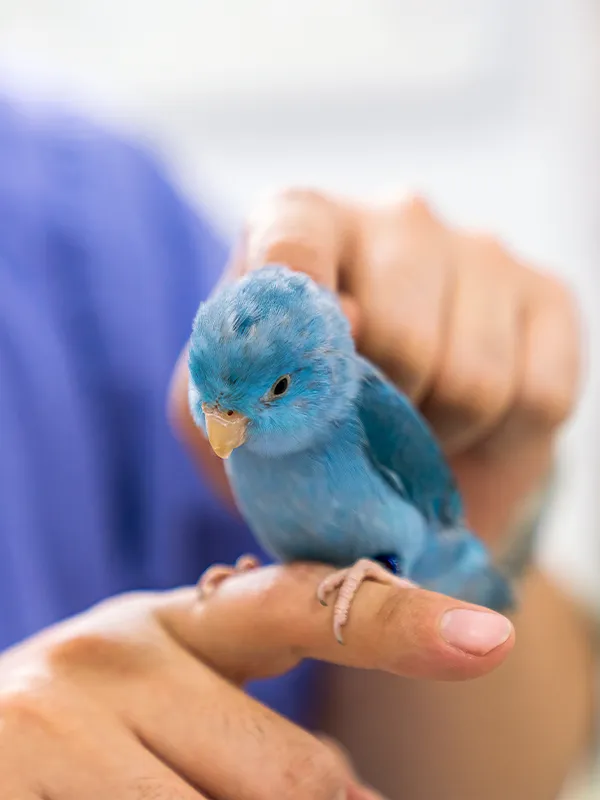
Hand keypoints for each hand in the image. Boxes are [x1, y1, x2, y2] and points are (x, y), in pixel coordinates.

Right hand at [0, 565, 512, 798]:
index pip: (296, 606)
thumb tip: (348, 786)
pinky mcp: (7, 784)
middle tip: (342, 799)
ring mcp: (52, 723)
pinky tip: (131, 799)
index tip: (484, 637)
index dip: (396, 621)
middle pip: (286, 777)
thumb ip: (240, 718)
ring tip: (174, 785)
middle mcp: (112, 654)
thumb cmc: (72, 736)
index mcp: (167, 622)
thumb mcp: (154, 697)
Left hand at [170, 190, 580, 543]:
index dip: (298, 313)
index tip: (302, 373)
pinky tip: (469, 423)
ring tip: (415, 427)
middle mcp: (397, 219)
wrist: (395, 443)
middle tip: (367, 425)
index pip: (293, 242)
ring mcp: (481, 252)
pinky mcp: (549, 297)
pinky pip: (538, 397)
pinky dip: (498, 439)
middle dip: (380, 412)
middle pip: (400, 337)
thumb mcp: (234, 411)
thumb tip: (342, 326)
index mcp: (303, 222)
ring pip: (474, 379)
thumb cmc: (303, 416)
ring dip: (438, 434)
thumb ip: (238, 376)